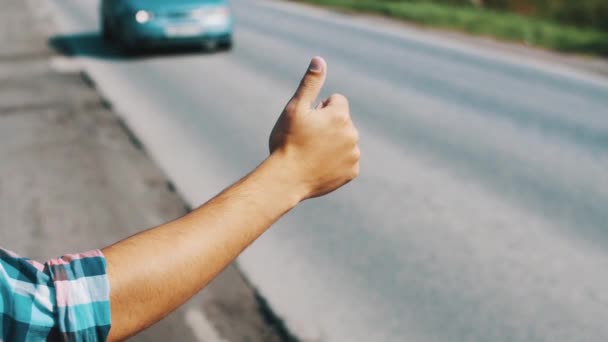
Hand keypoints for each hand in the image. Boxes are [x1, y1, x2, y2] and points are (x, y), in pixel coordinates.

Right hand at [269, 56, 359, 199]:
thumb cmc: (287, 142)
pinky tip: (319, 166)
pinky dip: (335, 162)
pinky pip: (346, 161)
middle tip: (307, 140)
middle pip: (341, 122)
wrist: (286, 179)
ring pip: (344, 141)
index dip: (319, 109)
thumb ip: (310, 84)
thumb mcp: (295, 109)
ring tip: (312, 154)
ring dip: (332, 144)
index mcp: (340, 115)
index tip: (307, 122)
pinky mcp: (352, 172)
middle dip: (328, 126)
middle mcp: (352, 133)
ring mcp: (354, 154)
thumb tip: (319, 60)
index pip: (336, 101)